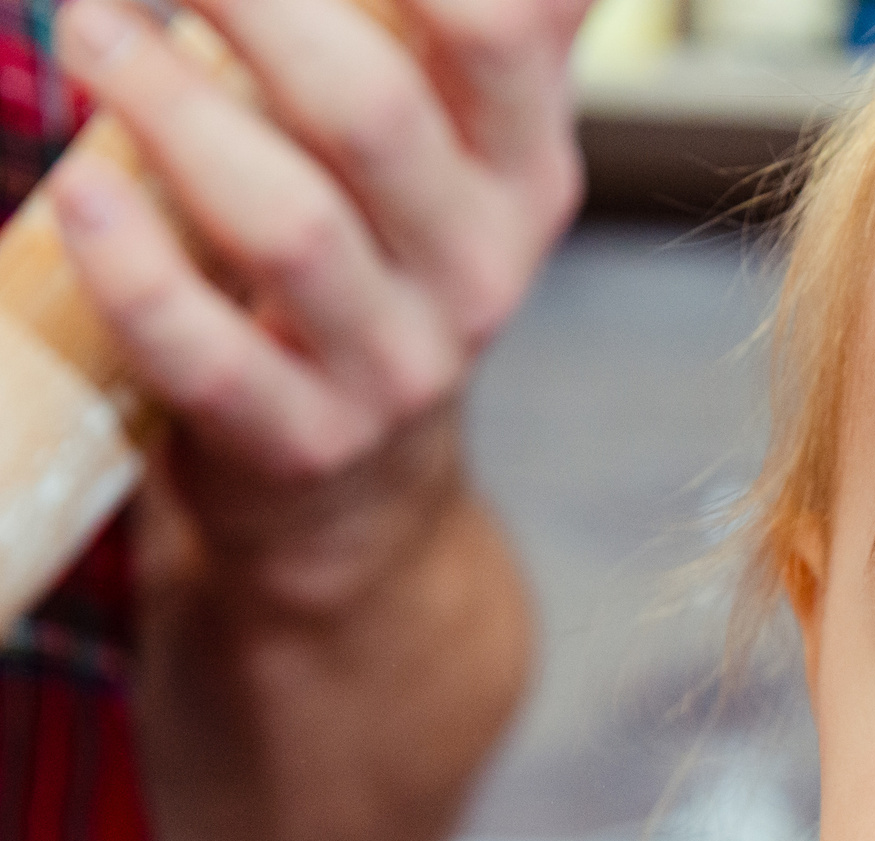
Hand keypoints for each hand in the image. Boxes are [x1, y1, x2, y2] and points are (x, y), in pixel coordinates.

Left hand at [45, 0, 586, 610]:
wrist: (356, 487)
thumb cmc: (366, 259)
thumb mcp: (440, 150)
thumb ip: (437, 37)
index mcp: (523, 170)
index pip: (507, 30)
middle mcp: (482, 267)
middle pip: (372, 110)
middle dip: (249, 0)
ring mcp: (399, 365)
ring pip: (289, 225)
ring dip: (167, 108)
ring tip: (89, 28)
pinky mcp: (305, 440)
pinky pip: (209, 353)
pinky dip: (133, 267)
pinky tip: (81, 192)